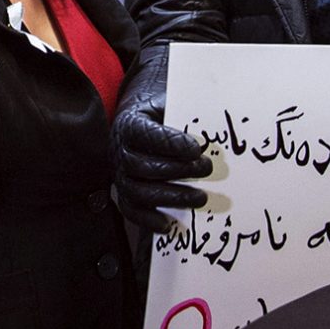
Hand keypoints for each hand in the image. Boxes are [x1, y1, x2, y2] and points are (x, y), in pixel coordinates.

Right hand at [113, 108, 211, 233]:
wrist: (138, 118)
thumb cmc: (159, 113)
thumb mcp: (168, 104)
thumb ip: (183, 114)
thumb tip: (210, 128)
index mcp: (128, 124)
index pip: (145, 135)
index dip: (170, 144)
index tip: (196, 149)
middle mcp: (119, 150)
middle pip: (141, 166)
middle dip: (177, 171)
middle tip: (206, 169)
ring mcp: (119, 173)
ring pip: (137, 191)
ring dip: (170, 197)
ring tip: (200, 198)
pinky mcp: (123, 192)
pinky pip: (130, 210)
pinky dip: (148, 219)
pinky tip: (168, 224)